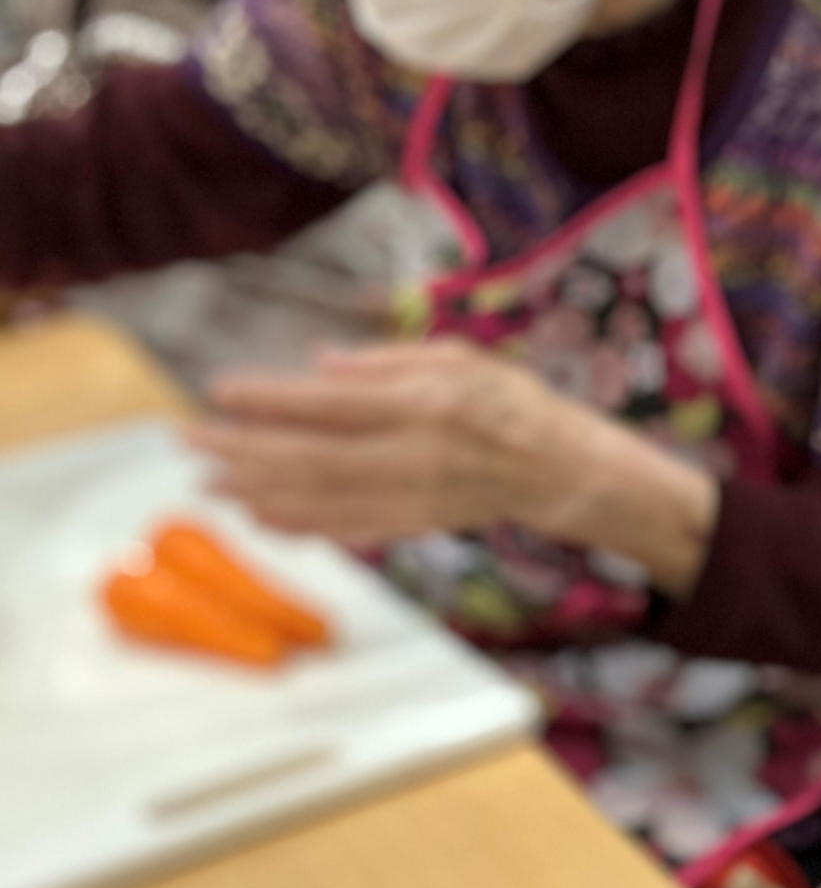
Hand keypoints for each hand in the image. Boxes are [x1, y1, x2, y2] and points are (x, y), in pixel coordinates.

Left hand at [188, 342, 718, 590]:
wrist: (562, 472)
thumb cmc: (510, 403)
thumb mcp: (459, 358)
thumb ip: (388, 362)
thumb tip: (319, 364)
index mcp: (423, 403)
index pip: (332, 403)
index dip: (271, 400)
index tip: (220, 392)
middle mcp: (414, 455)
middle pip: (314, 457)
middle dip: (245, 453)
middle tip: (190, 445)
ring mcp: (414, 496)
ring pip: (324, 500)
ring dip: (261, 494)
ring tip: (211, 486)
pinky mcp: (415, 524)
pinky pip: (349, 529)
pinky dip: (302, 526)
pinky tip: (263, 519)